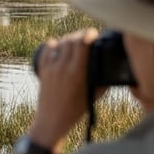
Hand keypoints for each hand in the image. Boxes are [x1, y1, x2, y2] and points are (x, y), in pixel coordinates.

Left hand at [28, 28, 100, 147]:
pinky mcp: (42, 70)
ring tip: (76, 42)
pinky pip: (47, 49)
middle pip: (72, 39)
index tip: (94, 33)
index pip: (82, 43)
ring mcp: (51, 68)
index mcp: (78, 72)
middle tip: (87, 37)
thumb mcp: (95, 94)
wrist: (52, 119)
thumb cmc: (76, 109)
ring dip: (69, 39)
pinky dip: (54, 44)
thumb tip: (111, 66)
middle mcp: (63, 67)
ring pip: (60, 43)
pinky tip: (59, 45)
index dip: (89, 34)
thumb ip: (102, 79)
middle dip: (81, 35)